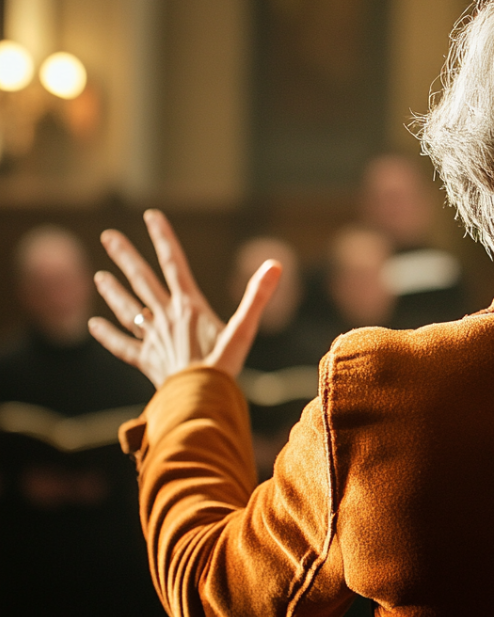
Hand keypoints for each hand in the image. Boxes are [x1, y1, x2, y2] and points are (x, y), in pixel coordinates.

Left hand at [89, 209, 281, 387]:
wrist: (199, 401)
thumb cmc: (224, 366)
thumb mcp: (245, 330)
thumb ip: (257, 296)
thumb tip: (275, 265)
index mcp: (188, 306)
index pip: (174, 264)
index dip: (163, 238)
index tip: (151, 215)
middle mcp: (166, 318)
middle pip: (142, 281)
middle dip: (126, 257)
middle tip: (108, 236)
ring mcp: (153, 339)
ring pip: (128, 309)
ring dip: (113, 291)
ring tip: (99, 276)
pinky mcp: (147, 361)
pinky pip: (123, 345)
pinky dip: (108, 335)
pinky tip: (94, 325)